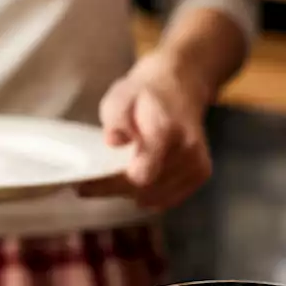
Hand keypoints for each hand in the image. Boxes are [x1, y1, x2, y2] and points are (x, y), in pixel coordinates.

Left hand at [83, 53, 212, 209]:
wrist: (180, 86)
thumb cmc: (145, 94)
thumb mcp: (120, 97)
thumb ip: (116, 120)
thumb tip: (113, 142)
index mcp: (166, 131)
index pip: (140, 175)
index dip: (110, 184)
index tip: (83, 186)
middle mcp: (187, 151)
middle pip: (146, 190)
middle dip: (116, 190)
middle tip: (91, 186)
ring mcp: (197, 165)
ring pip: (156, 198)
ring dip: (133, 194)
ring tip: (116, 180)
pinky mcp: (201, 174)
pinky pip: (168, 199)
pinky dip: (151, 195)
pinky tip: (139, 181)